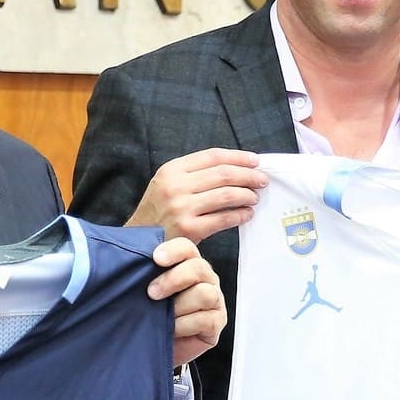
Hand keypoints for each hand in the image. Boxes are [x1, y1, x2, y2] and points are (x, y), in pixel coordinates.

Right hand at [127, 148, 265, 243]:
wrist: (137, 243)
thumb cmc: (157, 212)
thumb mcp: (166, 183)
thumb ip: (193, 174)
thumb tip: (233, 167)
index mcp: (171, 170)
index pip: (212, 156)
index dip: (238, 157)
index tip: (255, 160)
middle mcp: (176, 186)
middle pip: (223, 173)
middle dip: (248, 175)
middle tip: (262, 180)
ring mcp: (182, 208)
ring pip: (227, 194)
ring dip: (247, 195)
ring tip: (254, 197)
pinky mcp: (189, 229)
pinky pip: (224, 218)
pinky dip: (240, 215)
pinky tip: (246, 214)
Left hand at [146, 236, 226, 367]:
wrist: (148, 345)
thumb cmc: (145, 313)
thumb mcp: (139, 286)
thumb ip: (140, 267)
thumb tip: (127, 253)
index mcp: (185, 262)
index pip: (186, 247)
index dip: (174, 250)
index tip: (156, 258)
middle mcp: (203, 278)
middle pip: (198, 267)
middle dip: (172, 280)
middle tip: (152, 293)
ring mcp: (213, 299)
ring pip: (205, 293)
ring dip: (179, 306)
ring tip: (164, 316)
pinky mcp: (215, 322)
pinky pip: (206, 320)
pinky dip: (185, 326)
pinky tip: (173, 329)